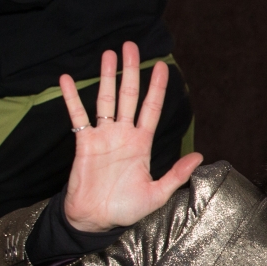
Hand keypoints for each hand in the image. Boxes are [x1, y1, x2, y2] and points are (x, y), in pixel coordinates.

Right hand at [60, 42, 202, 231]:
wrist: (96, 219)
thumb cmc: (127, 208)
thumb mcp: (157, 193)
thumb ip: (176, 174)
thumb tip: (199, 156)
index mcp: (142, 144)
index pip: (152, 109)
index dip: (157, 88)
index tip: (162, 67)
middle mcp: (123, 135)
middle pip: (128, 96)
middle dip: (131, 72)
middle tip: (132, 46)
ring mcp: (103, 136)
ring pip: (105, 99)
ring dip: (107, 77)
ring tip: (109, 54)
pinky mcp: (83, 142)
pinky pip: (77, 115)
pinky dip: (71, 98)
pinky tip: (67, 79)